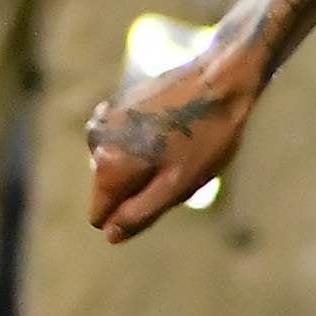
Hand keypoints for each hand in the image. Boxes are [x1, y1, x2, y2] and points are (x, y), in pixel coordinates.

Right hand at [87, 36, 266, 240]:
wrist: (220, 79)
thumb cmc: (206, 137)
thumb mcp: (177, 187)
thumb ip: (140, 214)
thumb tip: (110, 235)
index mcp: (107, 165)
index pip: (100, 214)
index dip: (131, 214)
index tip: (163, 194)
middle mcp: (95, 140)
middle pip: (112, 188)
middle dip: (141, 186)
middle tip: (179, 167)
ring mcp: (104, 118)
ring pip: (120, 164)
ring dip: (146, 164)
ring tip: (180, 145)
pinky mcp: (117, 103)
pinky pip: (126, 141)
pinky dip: (147, 142)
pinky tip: (175, 127)